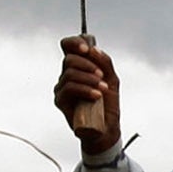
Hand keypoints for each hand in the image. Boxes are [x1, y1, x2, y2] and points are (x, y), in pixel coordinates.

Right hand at [54, 36, 120, 154]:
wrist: (106, 128)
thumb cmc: (108, 104)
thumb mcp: (112, 79)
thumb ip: (105, 62)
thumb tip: (93, 49)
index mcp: (78, 66)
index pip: (68, 46)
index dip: (75, 43)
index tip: (87, 49)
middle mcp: (67, 75)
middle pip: (69, 59)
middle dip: (87, 64)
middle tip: (101, 75)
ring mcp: (62, 87)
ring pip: (69, 73)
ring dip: (89, 78)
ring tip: (102, 88)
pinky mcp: (60, 101)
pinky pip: (69, 88)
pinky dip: (85, 90)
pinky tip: (97, 95)